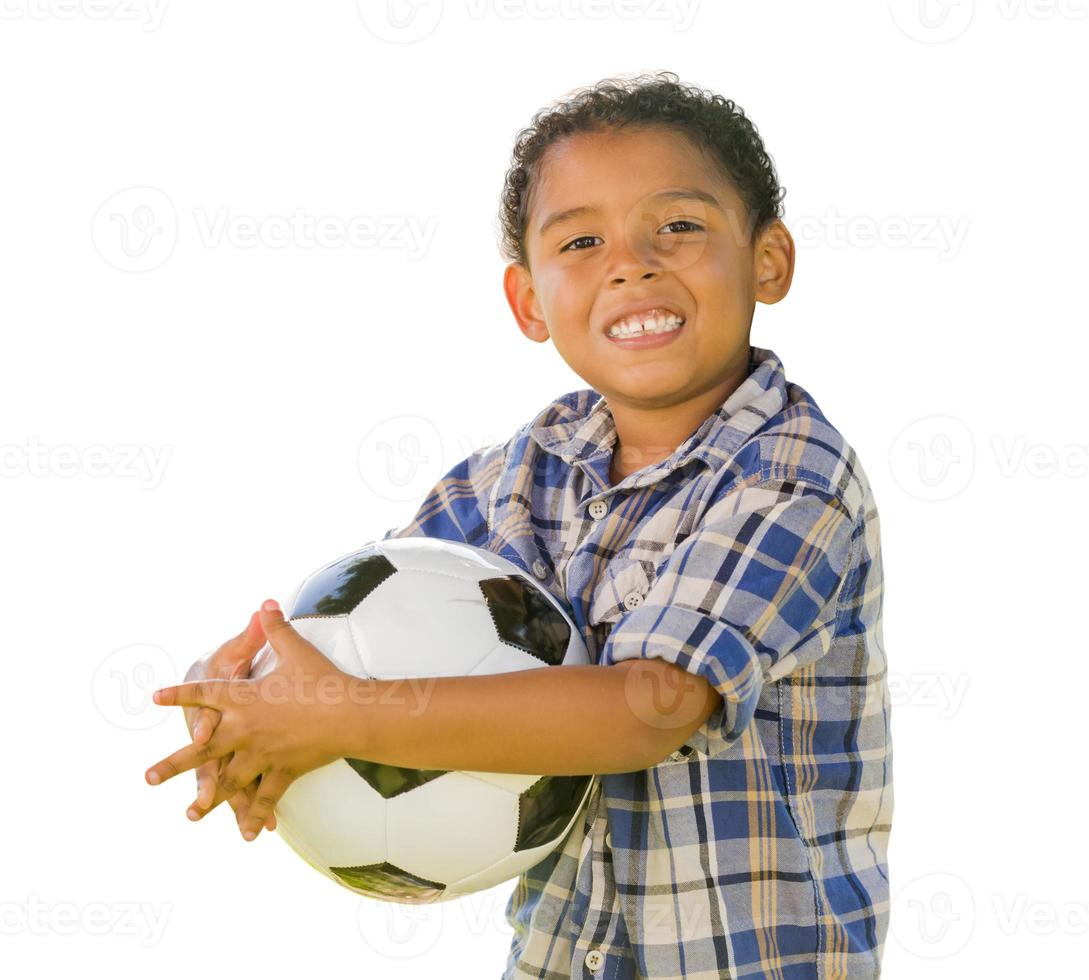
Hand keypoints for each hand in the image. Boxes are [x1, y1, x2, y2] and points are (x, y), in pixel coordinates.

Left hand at [146, 599, 350, 841]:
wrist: (350, 712)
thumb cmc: (322, 679)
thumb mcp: (296, 649)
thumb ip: (275, 628)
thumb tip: (265, 603)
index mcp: (243, 698)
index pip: (203, 694)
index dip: (179, 696)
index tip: (155, 699)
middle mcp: (244, 729)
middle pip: (200, 749)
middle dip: (173, 765)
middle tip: (148, 779)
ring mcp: (261, 754)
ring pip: (227, 780)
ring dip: (207, 799)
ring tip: (190, 814)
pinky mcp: (283, 771)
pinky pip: (266, 797)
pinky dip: (258, 815)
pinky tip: (249, 834)